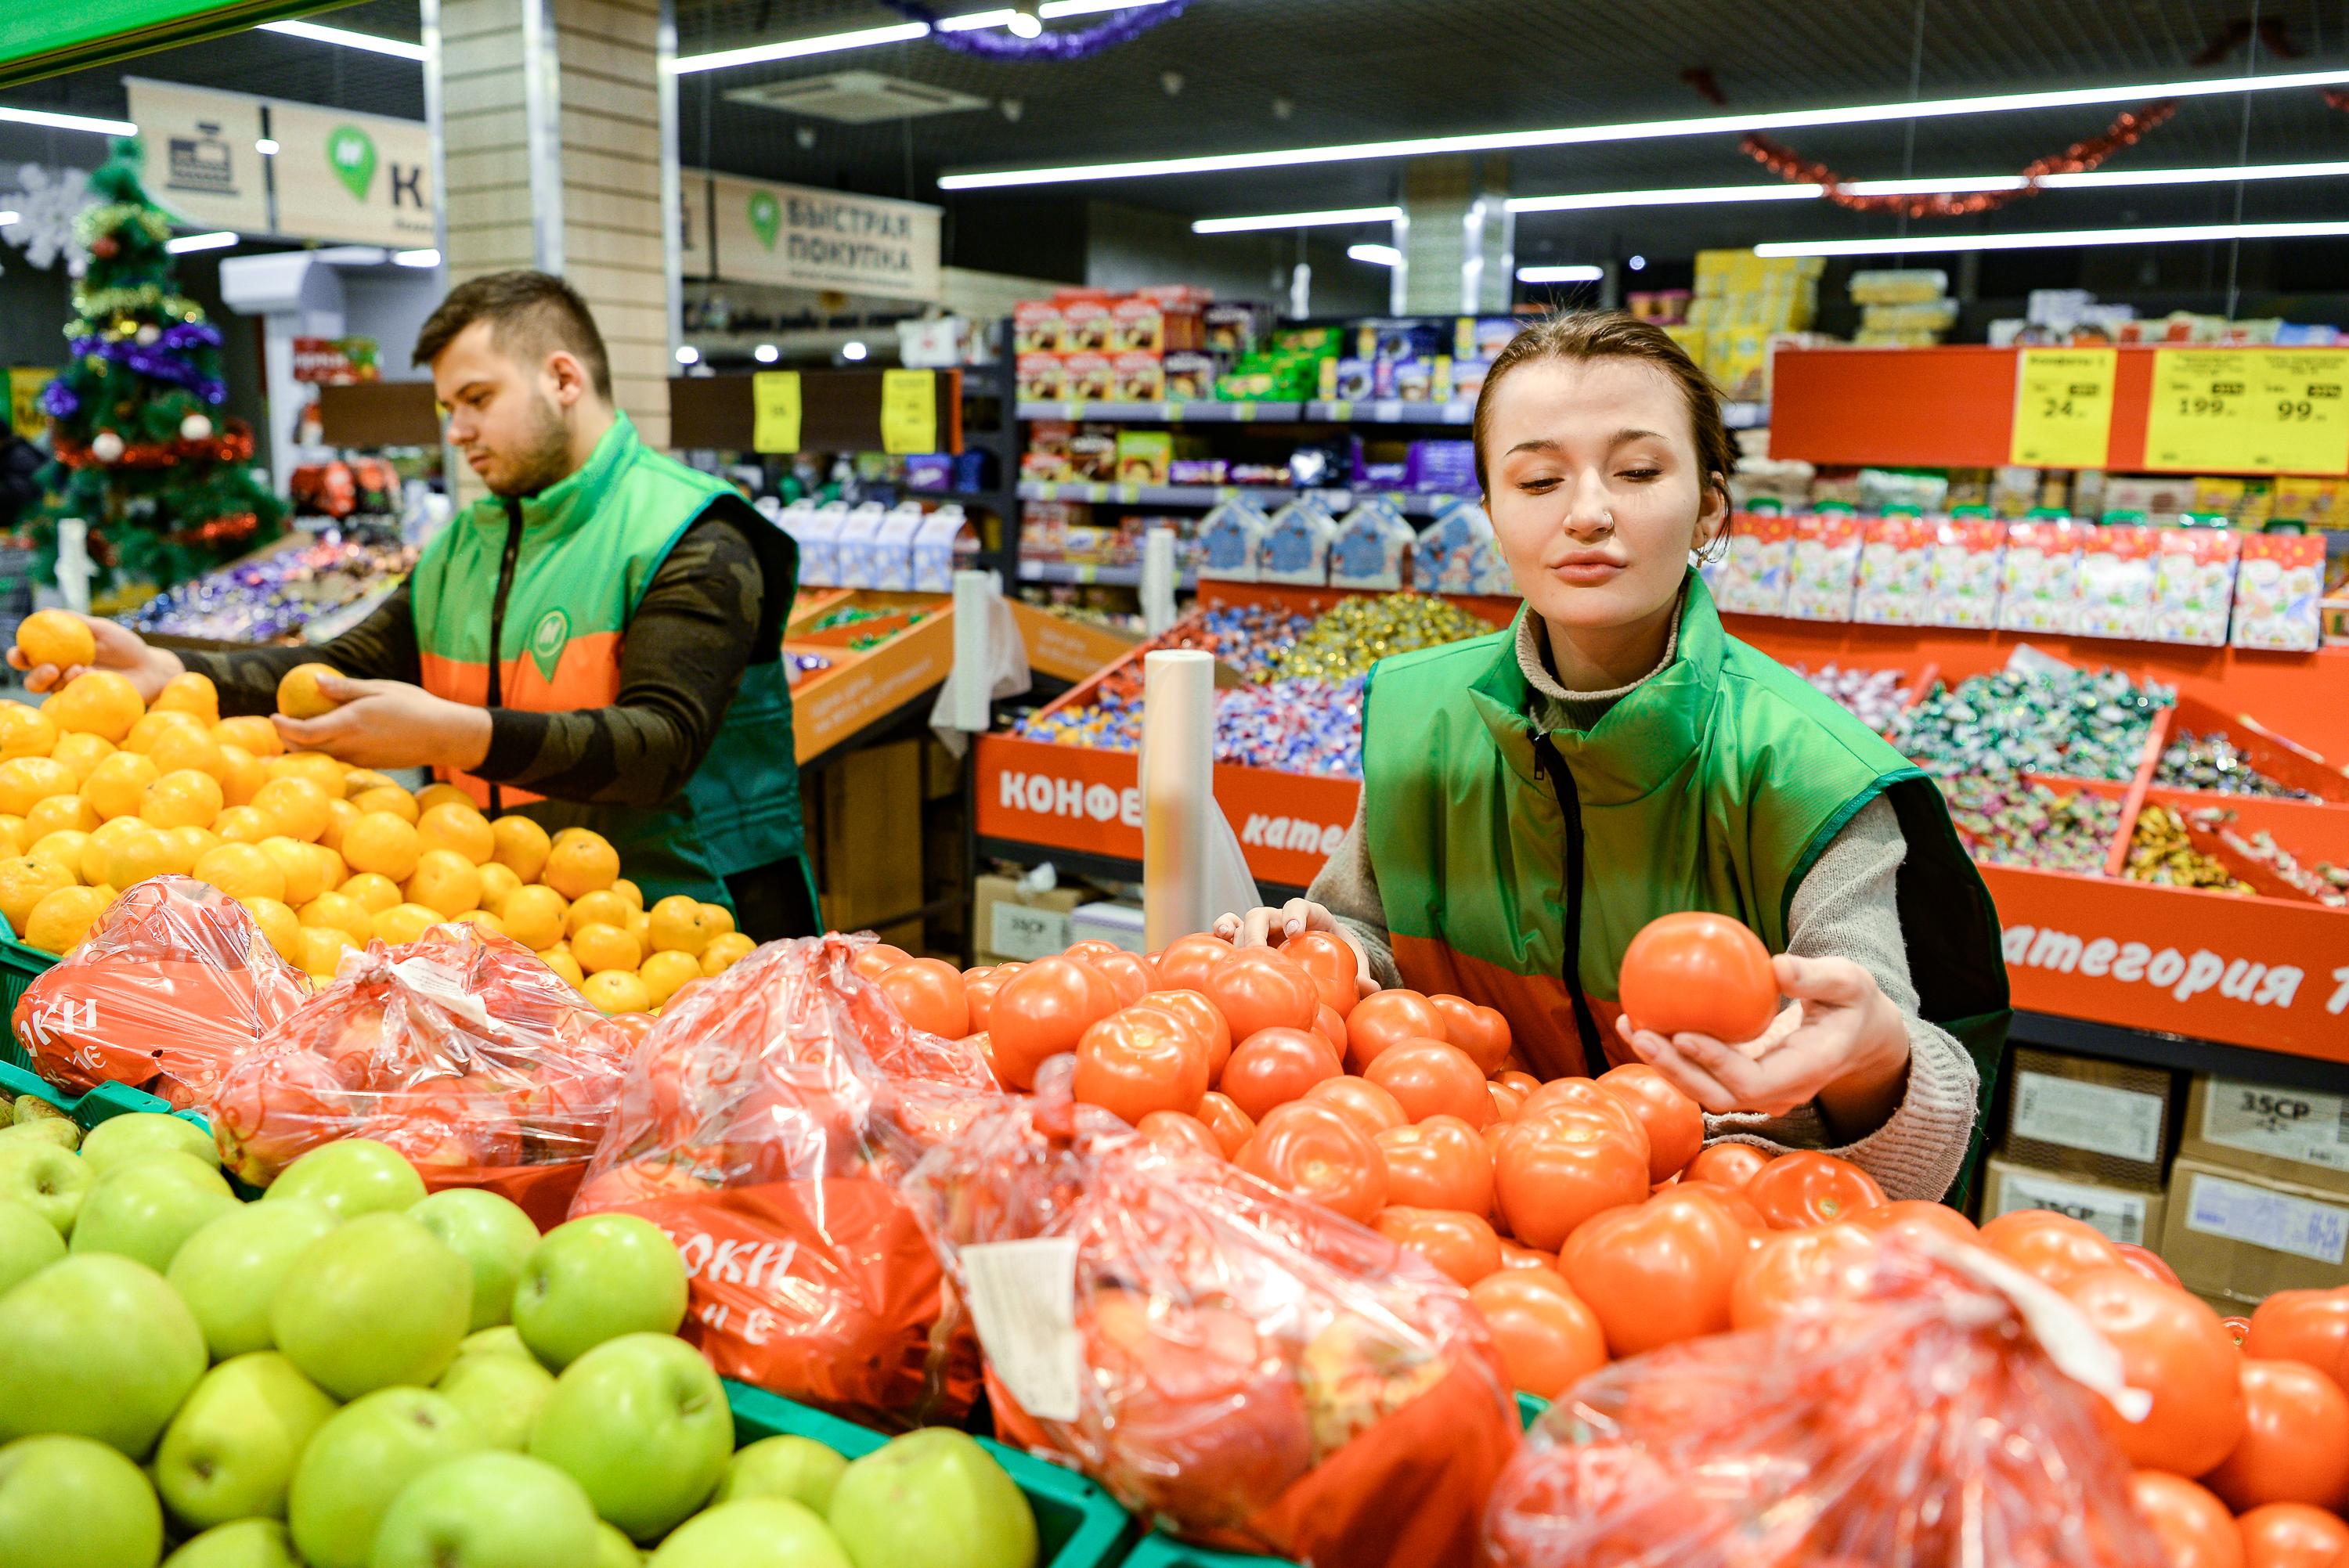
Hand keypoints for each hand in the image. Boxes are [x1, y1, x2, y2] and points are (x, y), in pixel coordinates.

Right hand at [6, 613, 182, 700]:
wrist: (150, 669)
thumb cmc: (125, 646)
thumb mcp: (100, 629)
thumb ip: (75, 621)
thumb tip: (45, 611)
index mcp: (58, 656)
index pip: (29, 657)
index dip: (18, 656)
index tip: (19, 652)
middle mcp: (61, 676)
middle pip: (33, 680)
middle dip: (34, 675)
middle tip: (50, 668)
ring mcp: (74, 692)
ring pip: (53, 693)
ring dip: (60, 681)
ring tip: (77, 669)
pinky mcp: (88, 705)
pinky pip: (75, 700)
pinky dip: (79, 686)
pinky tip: (89, 675)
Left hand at [272, 673, 492, 772]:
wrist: (444, 736)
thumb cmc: (415, 706)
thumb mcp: (380, 689)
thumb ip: (345, 688)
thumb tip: (315, 680)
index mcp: (349, 724)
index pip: (302, 732)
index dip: (282, 727)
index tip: (273, 716)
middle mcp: (350, 746)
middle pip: (305, 749)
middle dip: (287, 739)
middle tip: (283, 723)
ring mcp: (359, 759)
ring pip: (320, 756)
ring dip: (306, 745)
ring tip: (304, 727)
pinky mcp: (369, 764)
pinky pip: (338, 758)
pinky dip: (326, 748)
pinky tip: (334, 735)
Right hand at [1210, 897, 1375, 995]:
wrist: (1327, 955)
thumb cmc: (1341, 956)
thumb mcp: (1354, 961)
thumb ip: (1362, 974)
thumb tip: (1370, 988)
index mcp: (1313, 917)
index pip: (1301, 906)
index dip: (1295, 914)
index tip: (1295, 932)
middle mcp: (1284, 918)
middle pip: (1265, 914)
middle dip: (1259, 930)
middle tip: (1259, 953)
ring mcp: (1266, 929)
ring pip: (1245, 921)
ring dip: (1237, 933)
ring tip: (1234, 949)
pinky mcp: (1251, 940)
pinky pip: (1232, 930)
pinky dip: (1222, 931)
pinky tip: (1217, 942)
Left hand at [1614, 953, 1909, 1131]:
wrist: (1861, 1038)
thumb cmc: (1854, 1004)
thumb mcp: (1850, 983)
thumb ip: (1818, 978)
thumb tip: (1776, 965)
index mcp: (1806, 1072)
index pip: (1753, 1082)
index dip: (1715, 1064)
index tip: (1683, 1034)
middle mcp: (1780, 1092)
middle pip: (1717, 1095)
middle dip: (1674, 1069)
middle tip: (1640, 1032)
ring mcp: (1760, 1093)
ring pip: (1703, 1090)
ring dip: (1663, 1063)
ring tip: (1628, 1025)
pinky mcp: (1742, 1082)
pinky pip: (1701, 1074)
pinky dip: (1670, 1054)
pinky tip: (1641, 1022)